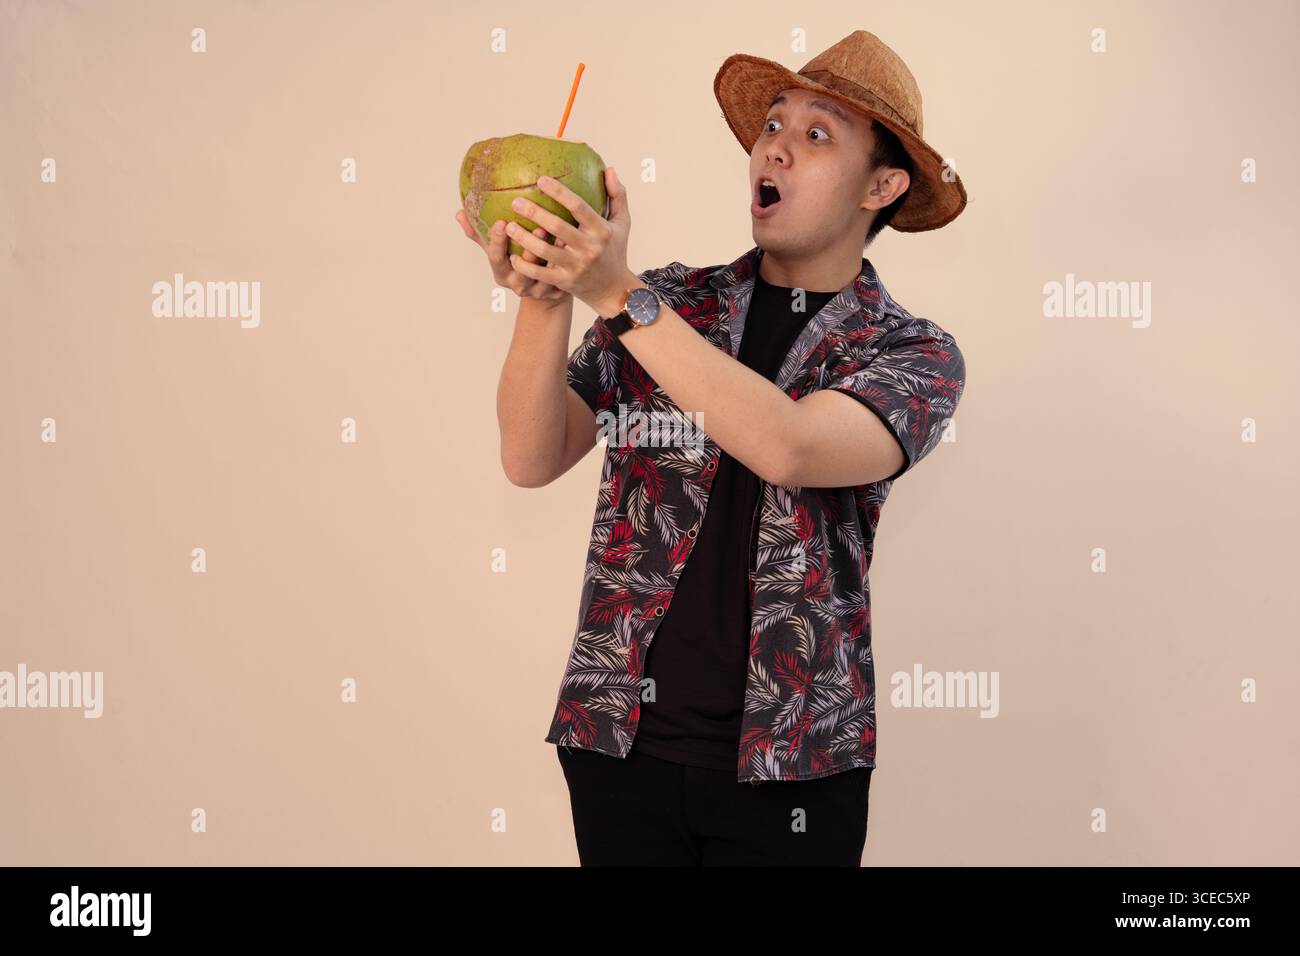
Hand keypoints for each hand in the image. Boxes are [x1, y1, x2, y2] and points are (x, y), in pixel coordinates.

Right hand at [455, 208, 571, 304]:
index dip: (497, 242)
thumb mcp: (498, 251)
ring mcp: (536, 292)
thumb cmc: (516, 261)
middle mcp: (517, 285)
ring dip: (553, 255)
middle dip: (530, 250)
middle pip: (522, 270)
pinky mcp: (555, 294)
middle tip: (539, 228)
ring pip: (544, 275)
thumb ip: (479, 234)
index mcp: (501, 273)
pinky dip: (567, 263)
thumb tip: (459, 213)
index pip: (495, 257)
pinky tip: (572, 246)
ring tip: (560, 236)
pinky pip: (561, 278)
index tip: (501, 222)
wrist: (541, 289)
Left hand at [503, 167, 631, 315]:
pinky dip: (525, 266)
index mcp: (602, 230)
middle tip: (515, 201)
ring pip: (545, 251)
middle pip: (558, 227)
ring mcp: (576, 267)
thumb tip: (609, 170)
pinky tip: (512, 256)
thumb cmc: (614, 250)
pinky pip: (541, 274)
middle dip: (535, 213)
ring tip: (509, 226)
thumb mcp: (622, 224)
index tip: (541, 180)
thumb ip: (617, 196)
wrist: (614, 290)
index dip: (559, 192)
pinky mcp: (565, 282)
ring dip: (524, 239)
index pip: (579, 207)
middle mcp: (589, 248)